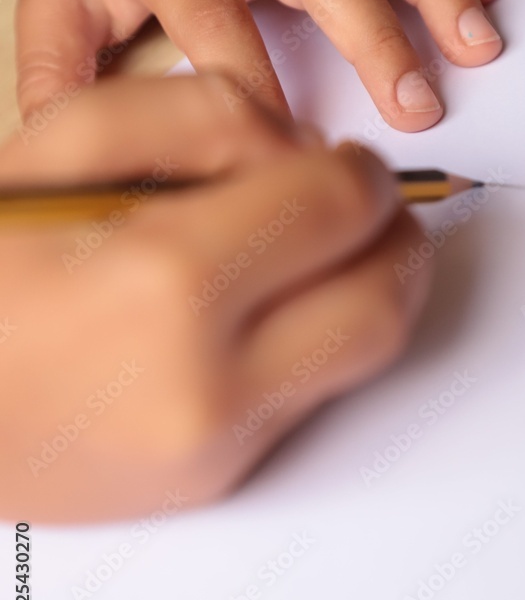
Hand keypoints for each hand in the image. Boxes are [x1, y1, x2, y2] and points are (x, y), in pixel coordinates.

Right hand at [0, 73, 432, 521]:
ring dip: (379, 288)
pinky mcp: (217, 483)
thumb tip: (303, 148)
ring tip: (336, 252)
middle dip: (391, 232)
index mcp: (163, 279)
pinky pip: (318, 396)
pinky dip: (324, 338)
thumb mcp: (58, 150)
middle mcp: (208, 380)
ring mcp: (218, 448)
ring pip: (370, 355)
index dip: (359, 172)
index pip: (337, 207)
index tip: (342, 162)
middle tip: (361, 205)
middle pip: (382, 293)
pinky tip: (279, 308)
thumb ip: (193, 116)